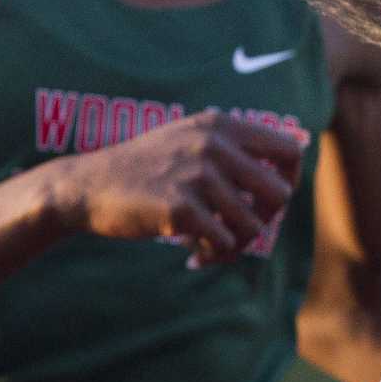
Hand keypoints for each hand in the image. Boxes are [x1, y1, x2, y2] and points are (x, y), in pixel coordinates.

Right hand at [46, 110, 306, 266]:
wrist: (86, 186)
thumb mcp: (190, 139)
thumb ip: (235, 146)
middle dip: (267, 221)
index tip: (268, 203)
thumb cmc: (146, 169)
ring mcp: (196, 174)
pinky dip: (212, 255)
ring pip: (253, 226)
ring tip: (212, 248)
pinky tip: (193, 256)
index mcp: (221, 125)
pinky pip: (223, 243)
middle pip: (280, 194)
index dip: (289, 182)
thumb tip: (294, 170)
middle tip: (240, 232)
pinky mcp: (179, 207)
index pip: (291, 152)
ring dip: (236, 246)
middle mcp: (213, 144)